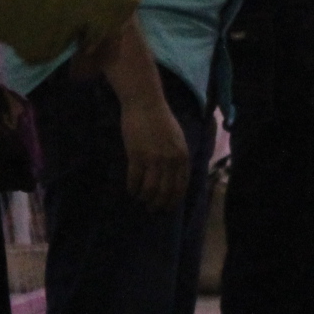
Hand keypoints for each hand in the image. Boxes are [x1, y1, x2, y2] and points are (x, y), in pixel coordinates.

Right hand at [119, 83, 192, 211]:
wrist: (145, 104)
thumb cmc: (162, 119)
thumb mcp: (178, 138)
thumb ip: (178, 157)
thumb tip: (176, 176)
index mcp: (182, 156)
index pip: (181, 186)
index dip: (174, 200)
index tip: (168, 207)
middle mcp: (170, 161)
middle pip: (165, 191)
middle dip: (159, 204)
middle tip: (152, 209)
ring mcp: (153, 159)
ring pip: (150, 189)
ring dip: (145, 198)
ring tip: (140, 199)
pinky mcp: (136, 156)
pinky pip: (134, 179)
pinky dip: (132, 188)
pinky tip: (131, 190)